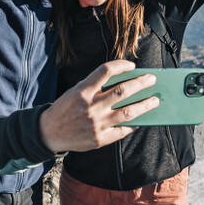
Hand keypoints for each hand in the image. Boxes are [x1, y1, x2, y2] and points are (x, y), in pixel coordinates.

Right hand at [39, 61, 158, 151]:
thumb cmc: (65, 109)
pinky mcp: (100, 139)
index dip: (121, 66)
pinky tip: (140, 120)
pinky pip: (122, 130)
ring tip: (154, 100)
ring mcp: (96, 124)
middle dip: (140, 84)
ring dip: (144, 105)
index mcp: (82, 91)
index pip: (105, 71)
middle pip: (122, 91)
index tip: (132, 66)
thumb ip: (95, 87)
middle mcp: (91, 107)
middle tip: (152, 79)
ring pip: (128, 113)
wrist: (49, 133)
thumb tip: (123, 83)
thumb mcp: (75, 92)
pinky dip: (133, 124)